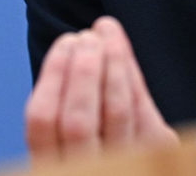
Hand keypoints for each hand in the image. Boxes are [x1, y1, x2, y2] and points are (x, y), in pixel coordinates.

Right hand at [24, 16, 177, 162]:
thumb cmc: (87, 154)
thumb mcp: (62, 142)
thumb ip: (62, 109)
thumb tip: (73, 49)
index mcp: (50, 166)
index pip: (41, 121)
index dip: (54, 74)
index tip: (66, 41)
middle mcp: (83, 170)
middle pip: (78, 119)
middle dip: (84, 69)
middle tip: (88, 35)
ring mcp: (119, 166)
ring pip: (118, 112)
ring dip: (114, 66)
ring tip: (109, 34)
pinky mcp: (153, 162)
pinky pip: (145, 115)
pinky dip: (134, 81)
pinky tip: (127, 57)